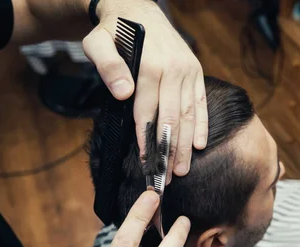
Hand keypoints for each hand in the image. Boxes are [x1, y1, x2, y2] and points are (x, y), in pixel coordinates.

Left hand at [82, 0, 207, 182]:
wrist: (136, 8)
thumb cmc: (114, 30)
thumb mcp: (97, 42)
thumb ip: (108, 66)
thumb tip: (124, 93)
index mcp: (151, 65)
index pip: (148, 111)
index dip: (146, 140)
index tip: (146, 163)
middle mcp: (174, 70)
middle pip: (172, 118)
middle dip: (169, 150)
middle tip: (167, 177)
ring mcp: (188, 71)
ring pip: (189, 115)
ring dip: (186, 144)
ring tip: (182, 169)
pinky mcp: (195, 72)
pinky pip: (201, 103)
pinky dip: (202, 125)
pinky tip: (200, 145)